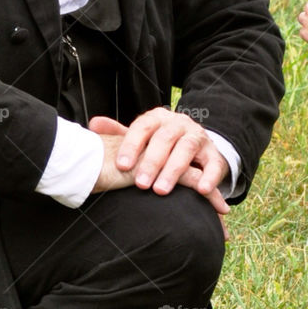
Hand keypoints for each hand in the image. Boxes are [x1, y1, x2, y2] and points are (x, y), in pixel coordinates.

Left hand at [89, 111, 230, 215]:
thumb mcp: (139, 138)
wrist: (193, 145)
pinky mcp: (214, 155)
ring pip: (187, 150)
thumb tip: (93, 124)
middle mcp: (179, 124)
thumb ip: (118, 133)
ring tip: (160, 190)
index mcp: (158, 118)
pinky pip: (214, 165)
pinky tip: (201, 190)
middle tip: (140, 184)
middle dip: (152, 162)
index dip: (132, 145)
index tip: (121, 166)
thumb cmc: (159, 145)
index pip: (143, 126)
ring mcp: (198, 138)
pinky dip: (209, 177)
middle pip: (165, 138)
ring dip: (174, 170)